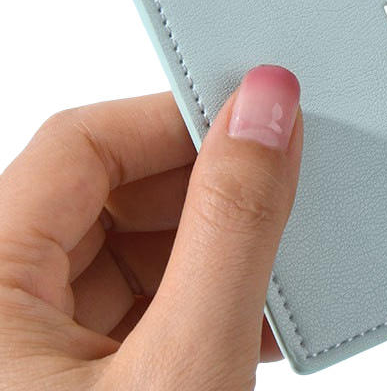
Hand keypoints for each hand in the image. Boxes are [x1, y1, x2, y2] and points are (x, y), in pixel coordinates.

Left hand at [0, 65, 302, 389]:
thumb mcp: (185, 365)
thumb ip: (230, 228)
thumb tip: (265, 111)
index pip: (80, 145)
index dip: (176, 122)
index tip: (256, 119)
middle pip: (103, 197)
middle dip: (203, 196)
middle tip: (274, 193)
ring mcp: (20, 349)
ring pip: (121, 253)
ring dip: (208, 255)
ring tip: (271, 274)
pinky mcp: (57, 382)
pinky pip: (128, 308)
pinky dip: (194, 304)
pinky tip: (249, 324)